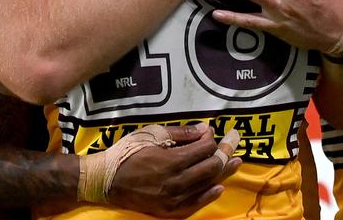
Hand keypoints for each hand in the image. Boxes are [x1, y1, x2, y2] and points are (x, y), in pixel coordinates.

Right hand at [106, 124, 239, 216]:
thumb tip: (205, 130)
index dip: (212, 139)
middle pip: (210, 167)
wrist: (106, 181)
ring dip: (223, 173)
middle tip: (233, 143)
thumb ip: (180, 134)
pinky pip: (195, 205)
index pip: (203, 150)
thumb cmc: (127, 153)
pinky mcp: (169, 211)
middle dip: (224, 153)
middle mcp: (176, 182)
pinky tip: (219, 188)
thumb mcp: (152, 135)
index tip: (213, 132)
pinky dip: (209, 196)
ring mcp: (174, 200)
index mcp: (171, 161)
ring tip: (236, 162)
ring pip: (206, 185)